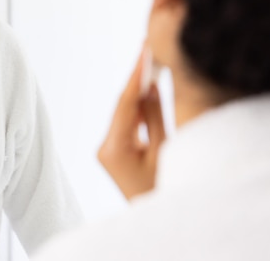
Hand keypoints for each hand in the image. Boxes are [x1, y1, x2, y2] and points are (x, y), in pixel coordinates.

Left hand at [98, 49, 165, 199]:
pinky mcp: (114, 152)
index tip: (144, 52)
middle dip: (138, 80)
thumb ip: (156, 117)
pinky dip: (139, 109)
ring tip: (153, 65)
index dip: (136, 76)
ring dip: (139, 93)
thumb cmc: (163, 188)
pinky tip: (151, 92)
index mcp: (113, 148)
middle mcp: (104, 147)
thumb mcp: (164, 151)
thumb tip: (152, 86)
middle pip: (123, 106)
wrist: (154, 219)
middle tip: (150, 51)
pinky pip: (127, 123)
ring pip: (125, 113)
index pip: (126, 104)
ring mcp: (107, 150)